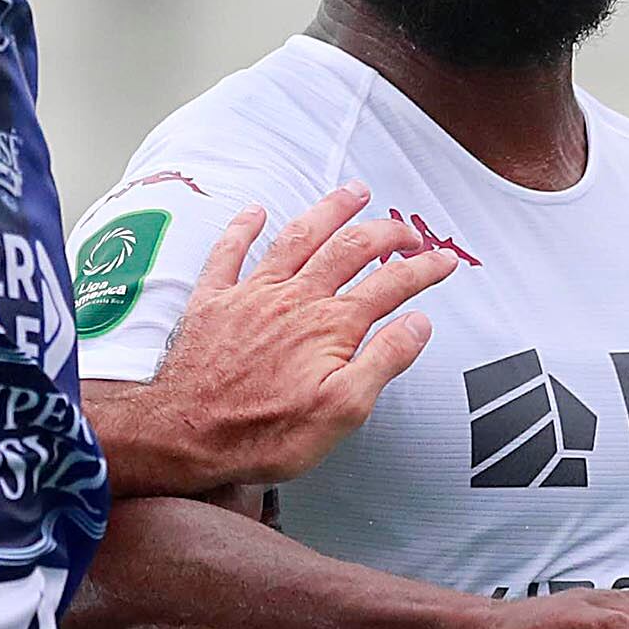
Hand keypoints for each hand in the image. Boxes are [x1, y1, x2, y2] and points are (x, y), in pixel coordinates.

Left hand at [118, 187, 460, 490]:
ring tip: (353, 193)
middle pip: (349, 249)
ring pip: (298, 237)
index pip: (390, 285)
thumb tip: (418, 324)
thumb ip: (383, 361)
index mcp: (330, 326)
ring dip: (329, 211)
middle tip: (407, 229)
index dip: (423, 269)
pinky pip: (229, 252)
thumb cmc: (263, 434)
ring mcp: (251, 294)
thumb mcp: (342, 412)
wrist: (185, 434)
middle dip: (385, 232)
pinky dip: (243, 227)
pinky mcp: (212, 300)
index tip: (443, 260)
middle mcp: (295, 299)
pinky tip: (255, 211)